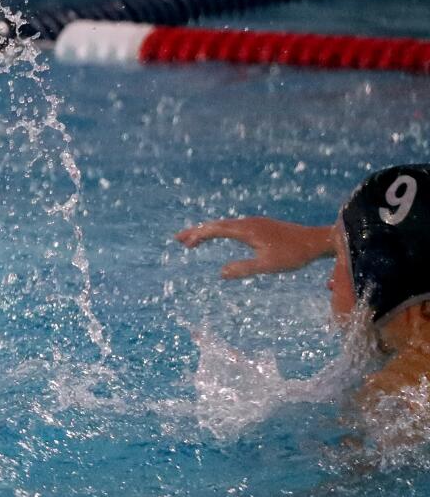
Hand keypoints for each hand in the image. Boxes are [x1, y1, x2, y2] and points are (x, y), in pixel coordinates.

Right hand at [174, 217, 333, 278]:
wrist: (317, 240)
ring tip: (194, 239)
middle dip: (197, 231)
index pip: (215, 230)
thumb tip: (220, 273)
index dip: (198, 236)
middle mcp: (248, 223)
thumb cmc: (293, 255)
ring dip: (208, 231)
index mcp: (246, 230)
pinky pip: (233, 227)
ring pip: (225, 225)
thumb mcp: (267, 265)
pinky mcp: (261, 226)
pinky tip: (220, 236)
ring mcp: (255, 223)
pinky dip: (220, 231)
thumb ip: (243, 269)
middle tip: (178, 239)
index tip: (184, 243)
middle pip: (216, 225)